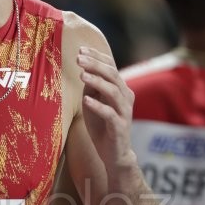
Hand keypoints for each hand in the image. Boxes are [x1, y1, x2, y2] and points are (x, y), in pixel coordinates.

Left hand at [78, 45, 135, 172]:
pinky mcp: (120, 127)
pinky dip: (98, 106)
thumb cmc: (102, 126)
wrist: (114, 154)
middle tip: (79, 59)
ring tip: (82, 76)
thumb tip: (84, 70)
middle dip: (96, 65)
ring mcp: (124, 112)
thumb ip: (92, 87)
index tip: (80, 50)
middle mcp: (126, 97)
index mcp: (121, 89)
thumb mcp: (94, 103)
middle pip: (113, 75)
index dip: (97, 57)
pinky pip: (110, 114)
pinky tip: (86, 100)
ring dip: (97, 82)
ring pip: (114, 92)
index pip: (112, 67)